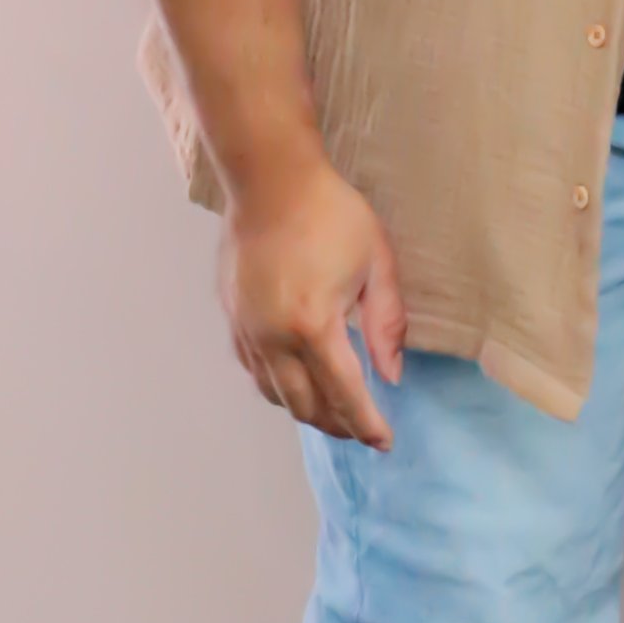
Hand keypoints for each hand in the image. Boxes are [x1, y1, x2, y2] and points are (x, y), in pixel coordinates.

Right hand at [220, 158, 406, 447]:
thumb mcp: (376, 263)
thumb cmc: (331, 213)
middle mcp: (272, 336)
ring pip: (275, 394)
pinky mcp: (232, 319)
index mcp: (312, 323)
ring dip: (307, 411)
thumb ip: (386, 323)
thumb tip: (391, 374)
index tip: (386, 443)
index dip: (368, 424)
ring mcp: (246, 330)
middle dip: (338, 426)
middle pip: (305, 406)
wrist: (270, 180)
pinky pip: (255, 371)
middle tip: (365, 431)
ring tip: (336, 413)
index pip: (344, 393)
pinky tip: (300, 384)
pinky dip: (279, 388)